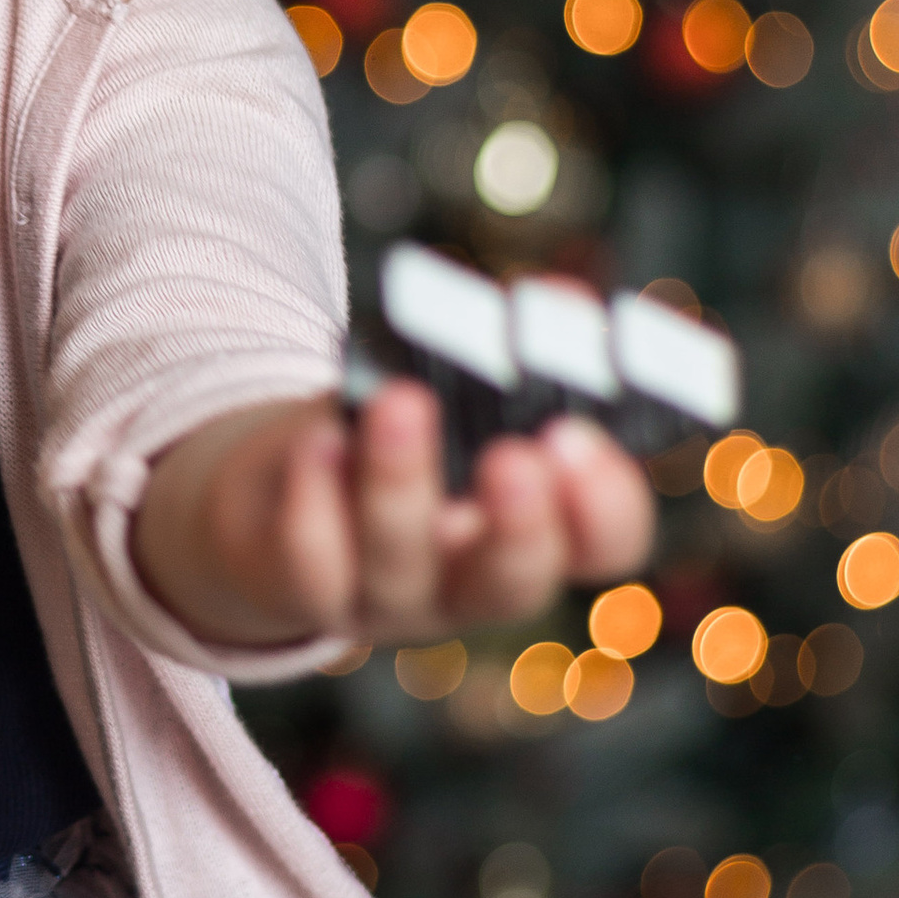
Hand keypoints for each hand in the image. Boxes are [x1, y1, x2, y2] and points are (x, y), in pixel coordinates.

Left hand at [132, 379, 656, 652]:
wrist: (292, 487)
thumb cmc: (411, 428)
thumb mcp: (471, 388)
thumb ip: (526, 346)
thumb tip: (562, 301)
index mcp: (542, 532)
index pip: (606, 542)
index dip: (606, 502)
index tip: (578, 434)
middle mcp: (474, 580)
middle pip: (513, 579)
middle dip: (519, 522)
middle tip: (515, 455)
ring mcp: (390, 596)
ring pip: (400, 559)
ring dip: (401, 479)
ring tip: (401, 401)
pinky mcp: (310, 585)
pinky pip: (312, 560)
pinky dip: (315, 497)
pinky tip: (320, 437)